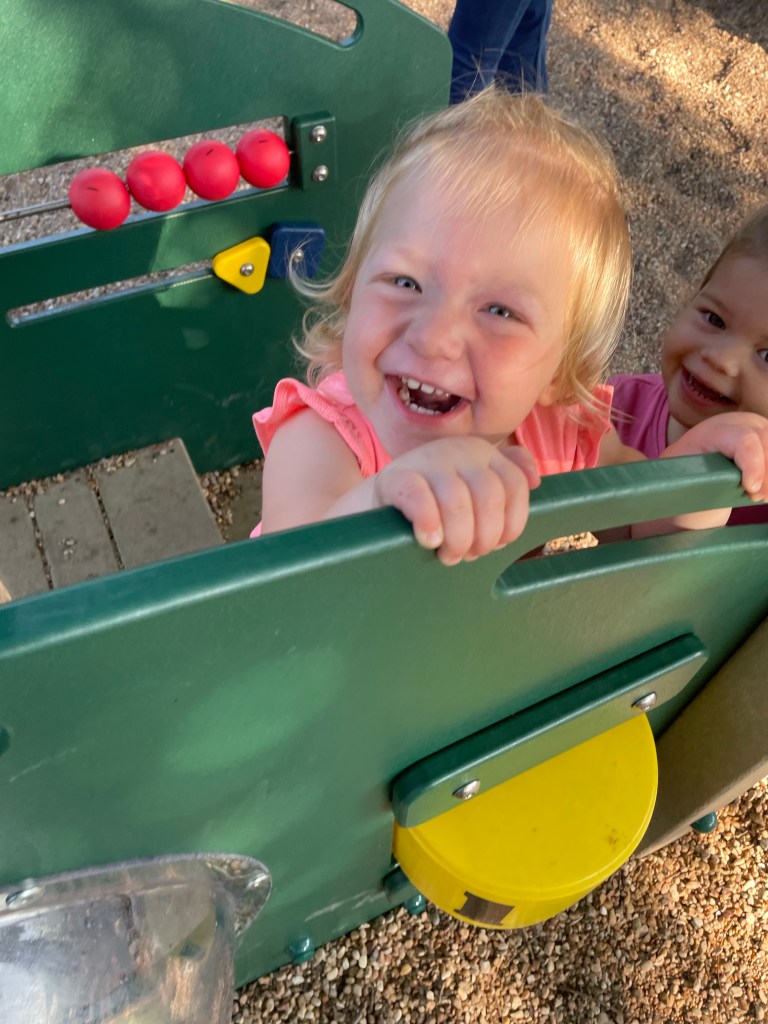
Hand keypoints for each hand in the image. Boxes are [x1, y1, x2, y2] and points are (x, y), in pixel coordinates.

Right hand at [372, 437, 539, 564]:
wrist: (381, 500)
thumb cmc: (436, 500)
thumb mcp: (473, 485)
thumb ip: (509, 476)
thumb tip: (536, 480)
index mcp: (483, 453)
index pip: (515, 484)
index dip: (512, 522)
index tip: (497, 545)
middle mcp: (459, 450)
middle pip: (489, 495)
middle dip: (485, 536)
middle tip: (470, 555)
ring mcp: (427, 461)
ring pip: (457, 501)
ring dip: (458, 538)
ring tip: (449, 555)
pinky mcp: (396, 476)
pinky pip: (419, 498)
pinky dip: (429, 524)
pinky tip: (429, 541)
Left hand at [663, 412, 767, 501]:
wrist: (684, 479)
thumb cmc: (677, 483)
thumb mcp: (676, 482)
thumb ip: (685, 483)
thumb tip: (684, 486)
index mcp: (712, 430)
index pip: (743, 439)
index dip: (753, 464)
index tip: (751, 491)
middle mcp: (736, 422)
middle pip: (766, 439)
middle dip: (767, 470)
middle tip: (757, 498)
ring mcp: (754, 428)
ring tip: (760, 496)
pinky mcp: (764, 438)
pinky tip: (764, 491)